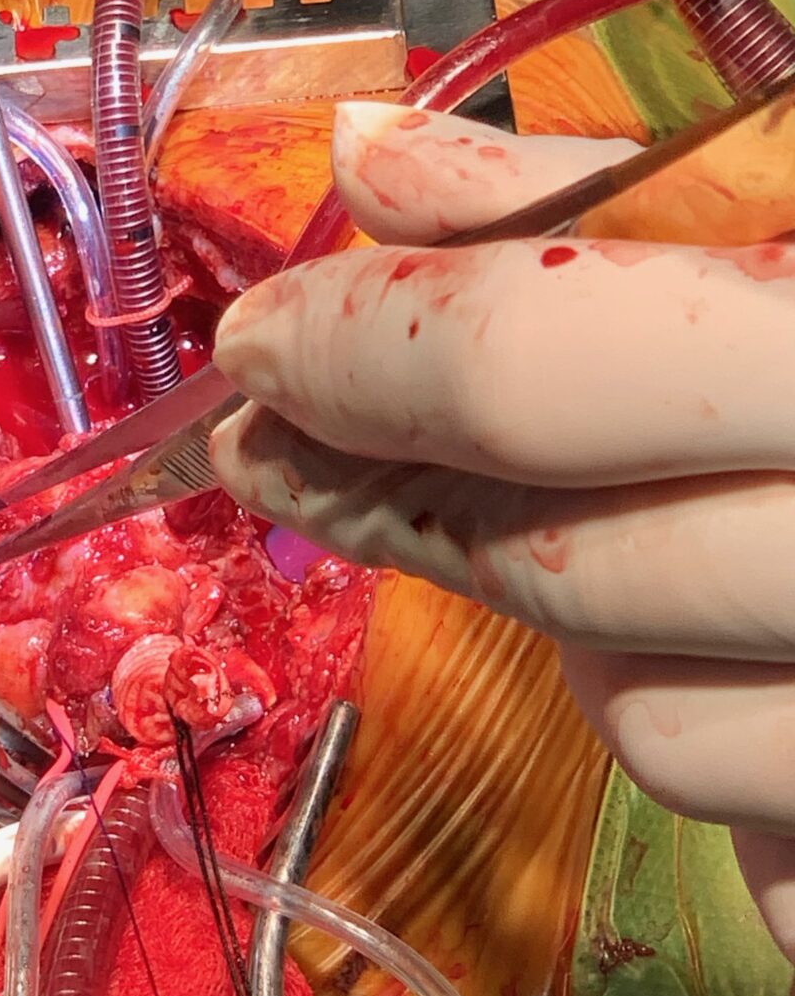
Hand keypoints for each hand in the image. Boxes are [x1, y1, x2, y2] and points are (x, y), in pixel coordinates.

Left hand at [211, 101, 794, 959]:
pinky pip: (764, 828)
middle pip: (560, 556)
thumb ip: (637, 176)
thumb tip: (377, 167)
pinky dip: (716, 723)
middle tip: (275, 430)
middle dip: (392, 487)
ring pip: (647, 711)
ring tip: (578, 503)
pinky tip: (734, 625)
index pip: (540, 355)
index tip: (253, 340)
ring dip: (572, 603)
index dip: (363, 345)